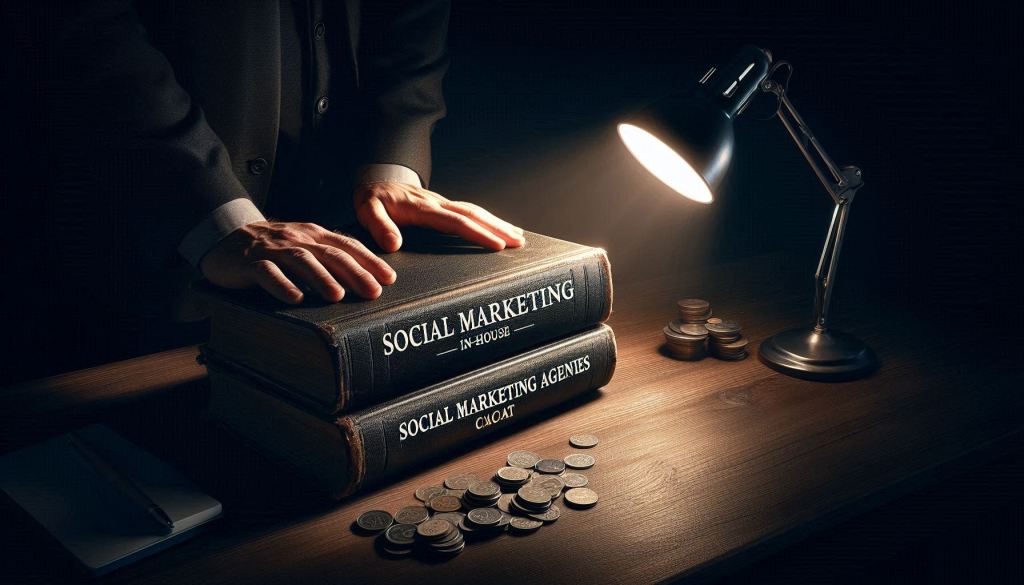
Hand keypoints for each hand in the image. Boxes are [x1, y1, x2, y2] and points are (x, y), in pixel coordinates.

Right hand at [200, 221, 395, 303]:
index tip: (389, 278)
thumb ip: (328, 256)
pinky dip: (282, 285)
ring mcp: (273, 250)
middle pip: (330, 254)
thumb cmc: (271, 247)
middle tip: (373, 291)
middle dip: (354, 272)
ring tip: (338, 295)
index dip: (369, 261)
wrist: (224, 236)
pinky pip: (267, 273)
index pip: (347, 246)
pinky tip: (295, 299)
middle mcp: (297, 238)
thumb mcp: (303, 246)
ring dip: (321, 278)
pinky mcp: (249, 263)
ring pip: (301, 260)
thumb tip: (364, 278)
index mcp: (313, 235)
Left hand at [354, 182, 524, 252]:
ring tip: (518, 236)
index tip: (496, 244)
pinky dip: (487, 219)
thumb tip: (394, 243)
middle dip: (498, 228)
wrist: (375, 179)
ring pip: (475, 211)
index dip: (477, 233)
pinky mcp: (443, 205)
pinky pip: (469, 211)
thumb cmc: (372, 198)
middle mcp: (437, 203)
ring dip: (497, 223)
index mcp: (422, 208)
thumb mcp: (367, 210)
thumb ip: (379, 226)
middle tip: (519, 242)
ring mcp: (442, 203)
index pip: (456, 221)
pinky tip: (498, 227)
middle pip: (473, 214)